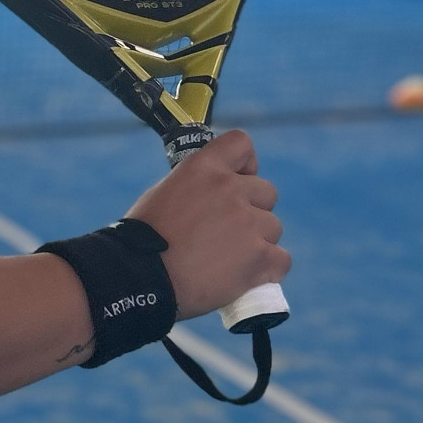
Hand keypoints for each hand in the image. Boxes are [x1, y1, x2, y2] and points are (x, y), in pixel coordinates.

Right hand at [126, 131, 287, 320]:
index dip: (246, 164)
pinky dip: (268, 270)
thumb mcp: (164, 193)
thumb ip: (196, 187)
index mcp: (203, 168)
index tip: (239, 180)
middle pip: (266, 192)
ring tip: (231, 261)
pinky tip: (248, 277)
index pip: (242, 144)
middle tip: (228, 233)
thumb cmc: (143, 240)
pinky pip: (281, 259)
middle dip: (252, 210)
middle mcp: (229, 188)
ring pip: (273, 228)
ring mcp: (247, 222)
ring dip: (258, 242)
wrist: (141, 278)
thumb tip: (212, 197)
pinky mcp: (259, 256)